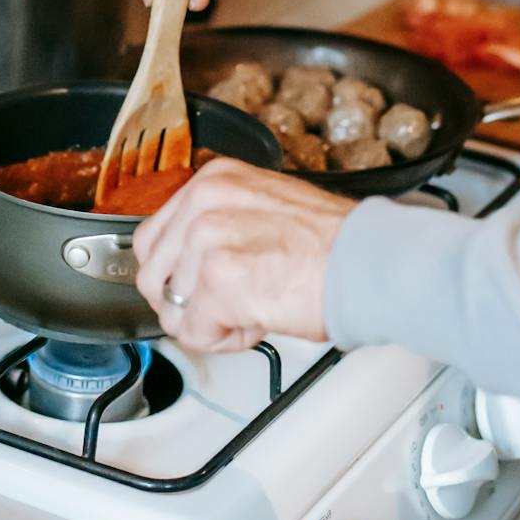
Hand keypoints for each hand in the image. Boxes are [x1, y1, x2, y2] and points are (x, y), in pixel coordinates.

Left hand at [132, 158, 353, 351]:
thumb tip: (189, 263)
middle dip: (187, 303)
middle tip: (229, 303)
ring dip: (212, 322)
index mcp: (213, 180)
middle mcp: (203, 200)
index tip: (204, 285)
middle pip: (153, 276)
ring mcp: (206, 237)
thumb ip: (220, 225)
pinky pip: (195, 332)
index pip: (154, 238)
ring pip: (173, 310)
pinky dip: (226, 340)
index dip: (179, 274)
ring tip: (255, 304)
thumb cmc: (332, 243)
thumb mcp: (263, 208)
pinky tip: (258, 319)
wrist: (366, 262)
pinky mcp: (217, 279)